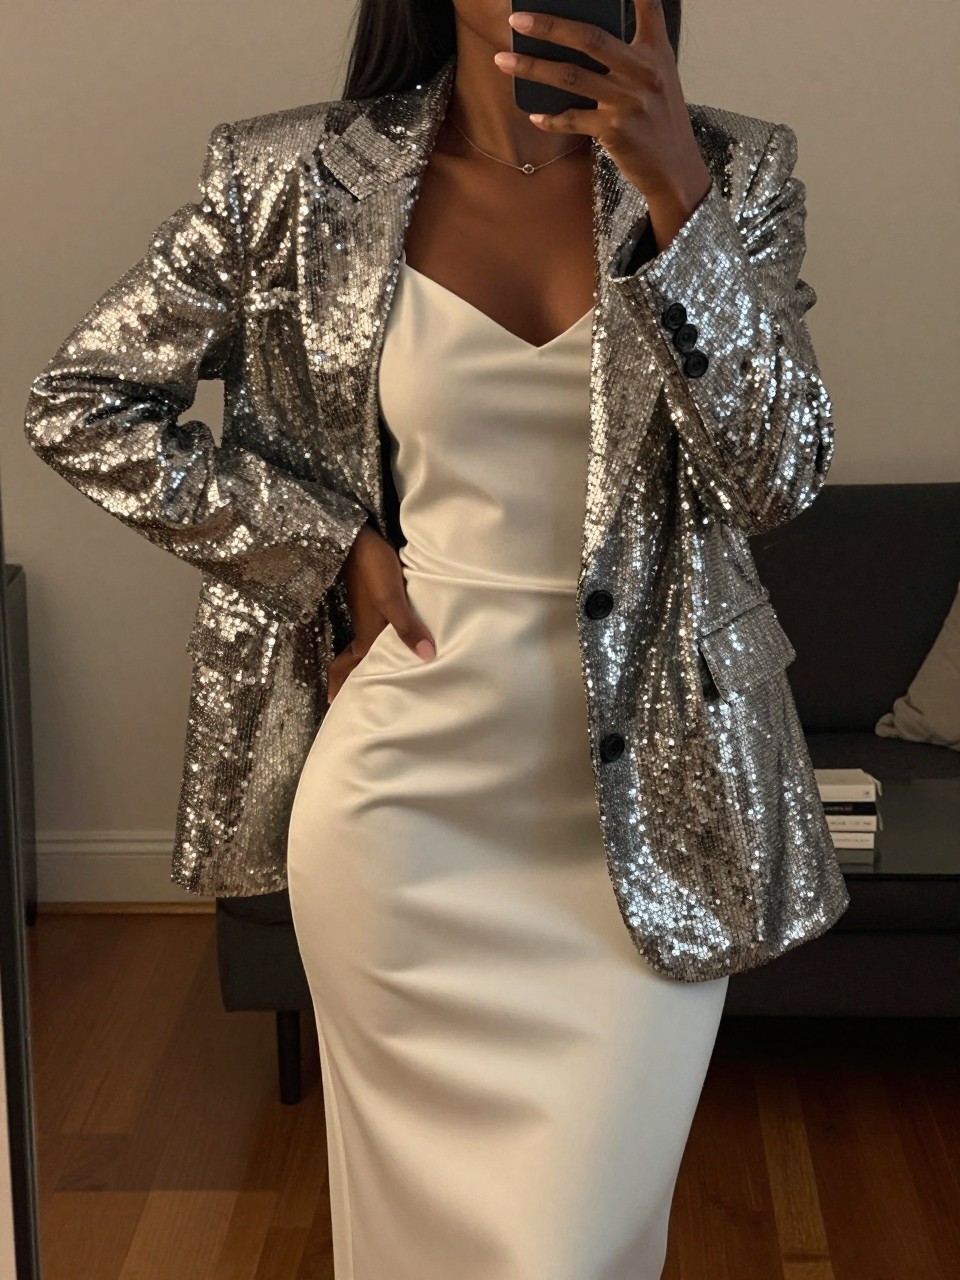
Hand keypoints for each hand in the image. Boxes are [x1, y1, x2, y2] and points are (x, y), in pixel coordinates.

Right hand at [325, 524, 436, 703]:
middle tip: (352, 700)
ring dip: (363, 664)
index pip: (349, 667)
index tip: (334, 706)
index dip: (341, 686)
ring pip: (363, 647)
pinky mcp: (375, 602)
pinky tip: (389, 644)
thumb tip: (426, 656)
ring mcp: (368, 614)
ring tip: (371, 679)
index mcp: (366, 634)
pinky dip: (376, 646)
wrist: (359, 536)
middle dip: (349, 681)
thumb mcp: (392, 597)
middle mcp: (364, 628)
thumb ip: (407, 626)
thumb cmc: (373, 566)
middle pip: (353, 661)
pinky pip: (373, 632)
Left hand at [497, 2, 712, 246]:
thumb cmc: (660, 121)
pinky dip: (550, 119)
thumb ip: (634, 54)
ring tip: (503, 62)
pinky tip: (535, 115)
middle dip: (549, 26)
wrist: (675, 170)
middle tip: (516, 21)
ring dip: (532, 68)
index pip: (648, 6)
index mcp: (656, 53)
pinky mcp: (615, 131)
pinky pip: (572, 119)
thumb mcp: (661, 78)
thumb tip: (583, 41)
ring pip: (571, 77)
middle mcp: (643, 72)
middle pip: (589, 39)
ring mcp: (628, 101)